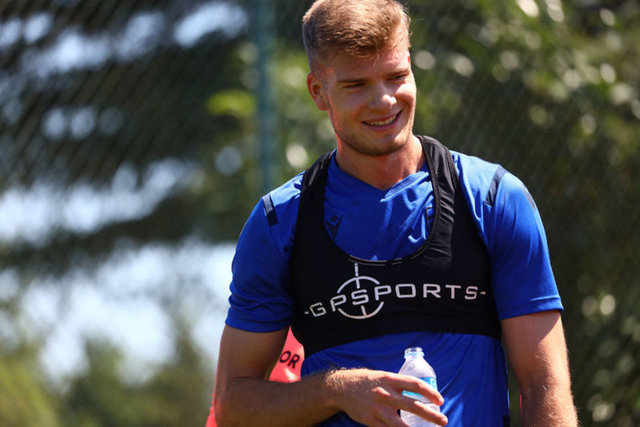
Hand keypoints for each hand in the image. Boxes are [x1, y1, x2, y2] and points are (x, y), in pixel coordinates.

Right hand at [324, 368, 447, 426]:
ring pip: (401, 424)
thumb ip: (398, 384)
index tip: (440, 400)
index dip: (430, 393)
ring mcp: (378, 409)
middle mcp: (385, 394)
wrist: (342, 388)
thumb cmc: (367, 382)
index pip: (415, 385)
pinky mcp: (371, 421)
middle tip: (443, 420)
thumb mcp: (383, 377)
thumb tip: (419, 393)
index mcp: (390, 379)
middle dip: (431, 415)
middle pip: (413, 405)